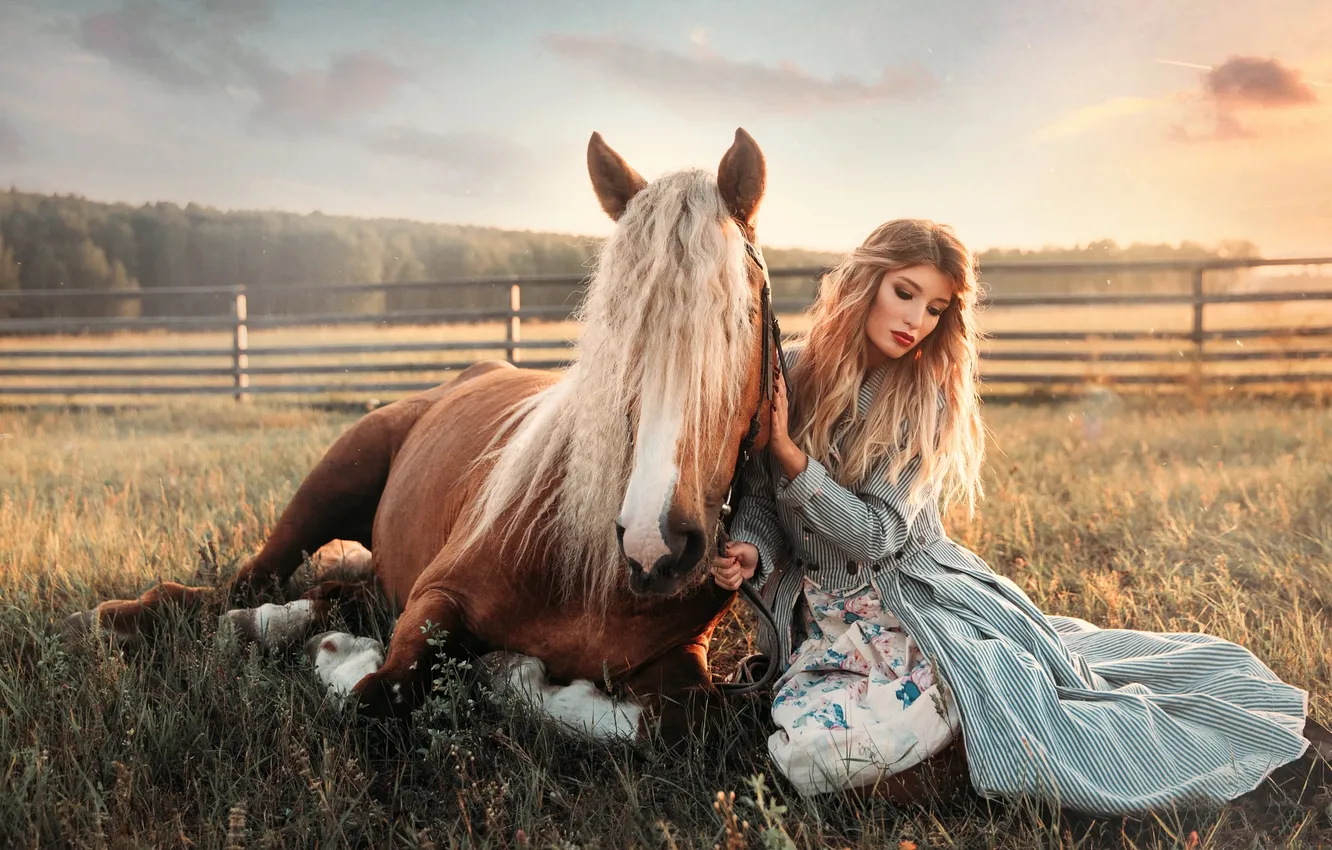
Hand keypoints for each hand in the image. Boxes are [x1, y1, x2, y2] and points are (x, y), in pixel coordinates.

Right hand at [710, 541, 757, 590]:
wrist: (751, 561)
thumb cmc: (746, 552)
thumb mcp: (743, 547)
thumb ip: (735, 549)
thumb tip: (727, 553)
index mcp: (717, 555)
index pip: (717, 563)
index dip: (729, 563)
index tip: (735, 558)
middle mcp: (715, 566)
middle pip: (725, 573)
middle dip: (736, 569)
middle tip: (738, 564)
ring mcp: (718, 575)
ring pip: (729, 581)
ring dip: (738, 575)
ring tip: (738, 569)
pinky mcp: (723, 583)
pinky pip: (731, 587)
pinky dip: (738, 581)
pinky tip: (738, 575)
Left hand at [769, 362, 806, 478]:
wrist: (782, 448)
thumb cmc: (775, 432)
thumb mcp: (772, 415)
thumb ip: (770, 404)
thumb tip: (766, 392)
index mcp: (780, 407)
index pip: (779, 390)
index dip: (778, 378)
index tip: (775, 366)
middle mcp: (781, 411)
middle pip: (780, 393)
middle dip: (778, 380)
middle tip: (775, 368)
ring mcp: (780, 419)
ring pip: (779, 402)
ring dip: (777, 392)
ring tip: (775, 381)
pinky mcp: (777, 428)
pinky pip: (775, 418)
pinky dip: (775, 410)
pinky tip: (773, 404)